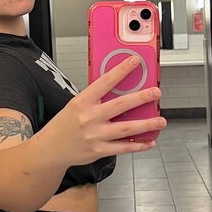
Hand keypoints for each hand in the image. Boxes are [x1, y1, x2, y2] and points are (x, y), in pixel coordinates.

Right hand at [46, 55, 165, 165]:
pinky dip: (138, 145)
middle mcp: (89, 118)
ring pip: (126, 129)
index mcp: (82, 102)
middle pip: (120, 105)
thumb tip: (120, 89)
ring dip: (146, 124)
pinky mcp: (99, 150)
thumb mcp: (75, 105)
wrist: (50, 149)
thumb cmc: (64, 125)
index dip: (121, 70)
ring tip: (161, 120)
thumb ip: (95, 98)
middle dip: (141, 98)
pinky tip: (149, 141)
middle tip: (155, 92)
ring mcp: (95, 135)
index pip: (105, 82)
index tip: (135, 61)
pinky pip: (123, 147)